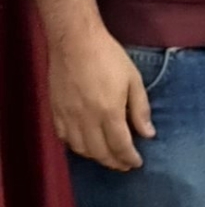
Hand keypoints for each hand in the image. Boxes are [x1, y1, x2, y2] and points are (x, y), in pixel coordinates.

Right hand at [47, 26, 154, 171]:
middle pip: (100, 153)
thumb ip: (140, 109)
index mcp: (109, 112)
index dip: (129, 158)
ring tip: (108, 157)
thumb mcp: (133, 80)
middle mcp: (86, 120)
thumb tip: (148, 134)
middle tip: (125, 165)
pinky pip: (64, 139)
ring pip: (81, 150)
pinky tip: (85, 146)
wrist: (74, 41)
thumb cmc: (108, 57)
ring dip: (96, 157)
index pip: (120, 146)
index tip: (137, 163)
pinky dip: (77, 147)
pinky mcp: (55, 111)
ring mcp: (68, 117)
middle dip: (115, 162)